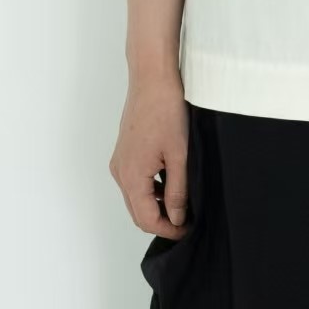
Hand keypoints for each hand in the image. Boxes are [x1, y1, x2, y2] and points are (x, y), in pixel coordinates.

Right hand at [109, 70, 189, 239]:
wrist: (152, 79)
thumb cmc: (166, 111)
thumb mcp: (179, 155)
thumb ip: (178, 190)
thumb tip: (177, 217)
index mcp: (132, 176)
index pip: (146, 219)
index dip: (168, 229)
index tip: (188, 229)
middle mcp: (120, 172)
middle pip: (138, 211)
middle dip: (162, 221)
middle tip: (188, 220)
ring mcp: (120, 161)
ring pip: (136, 197)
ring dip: (157, 205)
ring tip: (184, 201)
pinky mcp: (124, 152)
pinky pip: (135, 180)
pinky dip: (151, 188)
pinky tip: (172, 181)